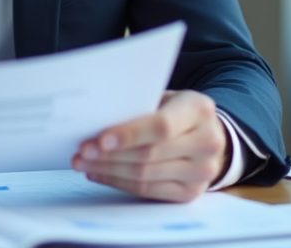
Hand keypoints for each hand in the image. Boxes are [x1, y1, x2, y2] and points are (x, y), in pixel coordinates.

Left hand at [71, 90, 228, 201]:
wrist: (208, 134)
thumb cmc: (177, 111)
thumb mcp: (166, 98)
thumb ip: (141, 106)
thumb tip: (97, 119)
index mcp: (199, 110)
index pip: (162, 126)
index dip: (130, 134)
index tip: (100, 139)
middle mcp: (207, 142)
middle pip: (150, 154)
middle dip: (110, 155)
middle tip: (82, 152)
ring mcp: (202, 172)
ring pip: (145, 175)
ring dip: (109, 170)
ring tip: (85, 163)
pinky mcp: (190, 193)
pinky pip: (148, 190)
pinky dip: (119, 182)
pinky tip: (101, 173)